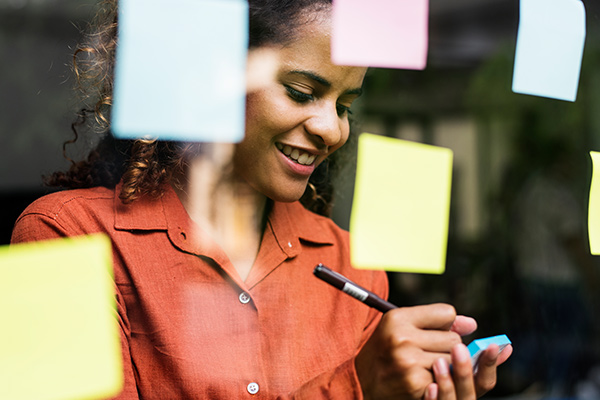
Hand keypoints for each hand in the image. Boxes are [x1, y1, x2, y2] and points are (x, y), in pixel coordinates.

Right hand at [354, 304, 511, 399]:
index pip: (446, 313)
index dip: (444, 324)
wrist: (361, 381)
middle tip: (426, 353)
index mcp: (398, 318)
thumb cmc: (387, 350)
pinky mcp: (415, 382)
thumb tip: (472, 324)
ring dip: (446, 366)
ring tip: (423, 366)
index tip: (433, 332)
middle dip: (447, 348)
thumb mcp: (402, 327)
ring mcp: (408, 361)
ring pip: (453, 360)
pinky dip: (438, 381)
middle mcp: (402, 337)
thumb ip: (436, 321)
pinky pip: (446, 378)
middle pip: (454, 339)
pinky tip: (421, 378)